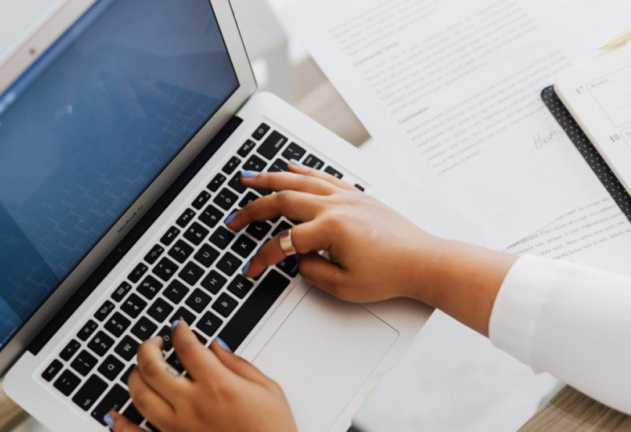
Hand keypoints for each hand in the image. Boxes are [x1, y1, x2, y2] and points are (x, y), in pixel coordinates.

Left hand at [107, 321, 295, 431]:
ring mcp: (178, 428)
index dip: (179, 330)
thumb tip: (216, 346)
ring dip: (135, 376)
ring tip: (142, 369)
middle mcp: (193, 405)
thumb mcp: (268, 389)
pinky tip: (114, 416)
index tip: (178, 327)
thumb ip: (239, 364)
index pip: (186, 346)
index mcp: (218, 385)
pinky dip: (120, 425)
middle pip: (152, 367)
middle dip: (148, 347)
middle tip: (154, 342)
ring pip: (140, 396)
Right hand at [226, 162, 441, 302]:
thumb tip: (298, 257)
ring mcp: (346, 197)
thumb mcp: (343, 286)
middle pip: (282, 200)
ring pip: (299, 181)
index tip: (251, 269)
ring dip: (270, 178)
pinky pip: (322, 176)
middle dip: (252, 209)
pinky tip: (289, 166)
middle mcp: (335, 207)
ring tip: (249, 178)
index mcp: (330, 229)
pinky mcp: (356, 195)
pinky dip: (303, 170)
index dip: (262, 258)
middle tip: (235, 218)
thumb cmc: (390, 274)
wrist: (423, 261)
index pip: (283, 243)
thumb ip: (311, 271)